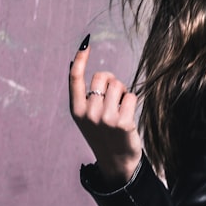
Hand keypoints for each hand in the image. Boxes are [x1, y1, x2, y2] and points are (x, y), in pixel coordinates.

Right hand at [68, 35, 142, 186]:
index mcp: (76, 110)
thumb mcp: (87, 117)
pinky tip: (128, 118)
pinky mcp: (122, 122)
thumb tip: (73, 63)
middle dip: (111, 81)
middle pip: (103, 76)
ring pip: (118, 85)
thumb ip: (84, 96)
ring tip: (120, 110)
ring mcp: (105, 118)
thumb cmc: (103, 134)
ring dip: (123, 93)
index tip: (85, 43)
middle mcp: (88, 113)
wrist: (116, 162)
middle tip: (114, 98)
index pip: (75, 78)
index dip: (80, 59)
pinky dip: (132, 103)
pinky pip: (131, 97)